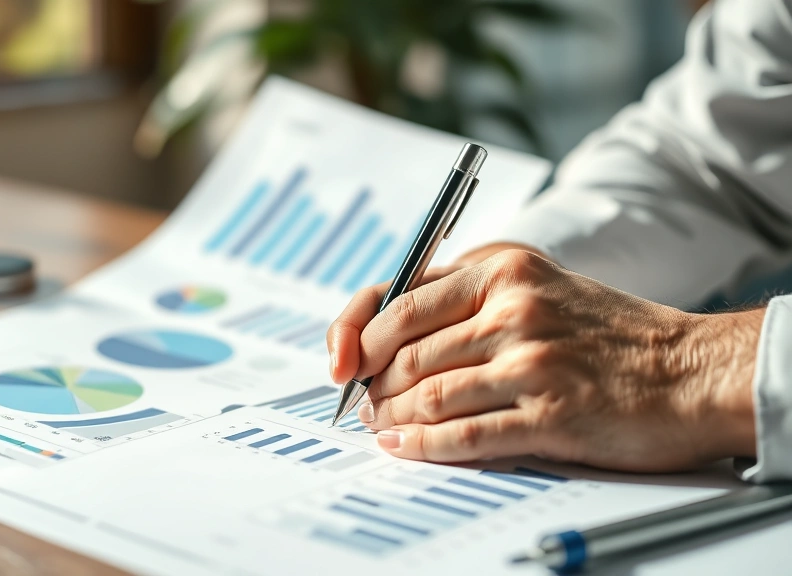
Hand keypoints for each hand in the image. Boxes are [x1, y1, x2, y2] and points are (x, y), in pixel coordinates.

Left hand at [327, 249, 760, 471]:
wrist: (689, 370)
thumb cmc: (606, 333)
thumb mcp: (535, 287)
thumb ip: (465, 301)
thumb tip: (384, 340)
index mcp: (500, 266)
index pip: (396, 296)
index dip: (352, 333)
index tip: (340, 362)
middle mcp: (511, 305)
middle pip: (403, 350)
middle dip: (372, 384)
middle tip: (364, 404)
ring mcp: (530, 358)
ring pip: (425, 392)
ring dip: (391, 418)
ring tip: (383, 428)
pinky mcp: (549, 412)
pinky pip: (461, 433)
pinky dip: (421, 446)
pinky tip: (404, 449)